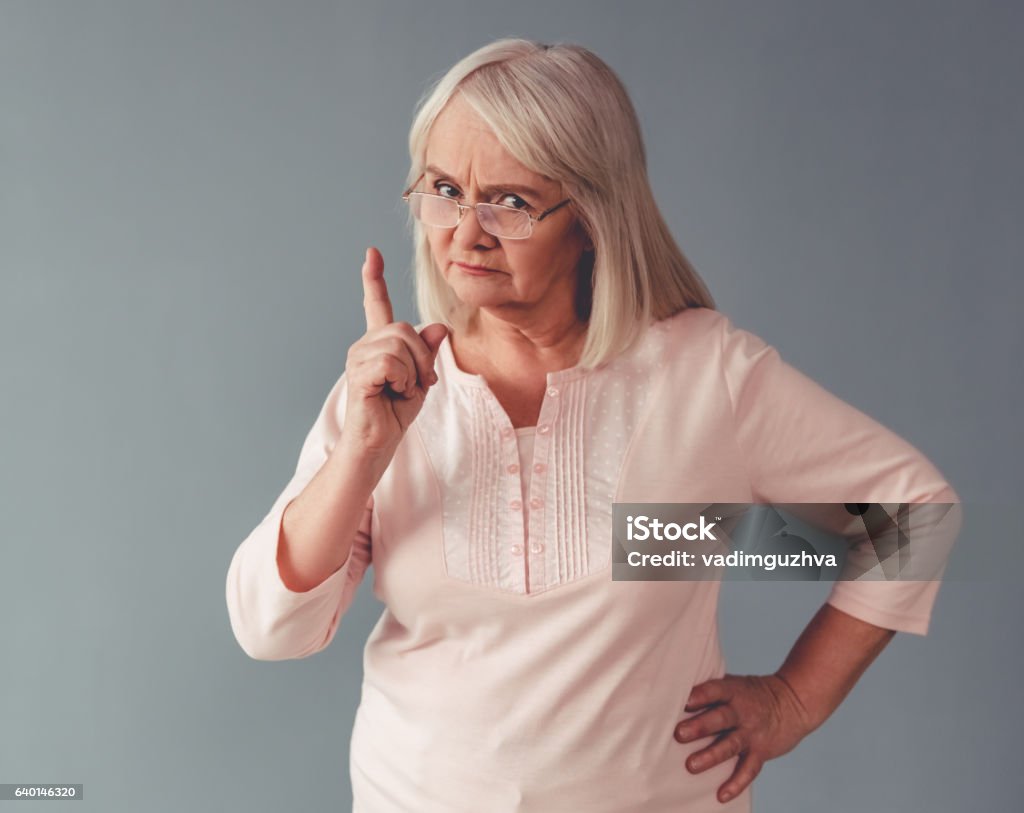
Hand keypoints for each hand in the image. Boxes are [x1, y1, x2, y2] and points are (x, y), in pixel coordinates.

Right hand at [341, 247, 447, 461]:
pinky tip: (394, 393)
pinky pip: (393, 362)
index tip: (372, 253)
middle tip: (418, 384)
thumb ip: (428, 353)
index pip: (376, 304)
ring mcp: (357, 358)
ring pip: (400, 344)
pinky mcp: (358, 374)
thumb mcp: (421, 379)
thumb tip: (438, 327)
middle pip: (405, 328)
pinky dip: (403, 380)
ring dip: (414, 372)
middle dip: (423, 358)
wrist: (377, 444)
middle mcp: (364, 345)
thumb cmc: (395, 414)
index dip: (374, 278)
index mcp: (378, 343)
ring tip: (403, 391)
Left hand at [673, 673, 813, 803]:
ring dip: (711, 756)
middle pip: (720, 718)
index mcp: (733, 691)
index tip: (683, 701)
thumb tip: (673, 691)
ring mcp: (752, 733)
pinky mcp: (761, 751)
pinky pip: (749, 769)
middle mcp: (743, 711)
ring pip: (731, 745)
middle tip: (679, 734)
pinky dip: (736, 784)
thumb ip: (710, 689)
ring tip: (691, 765)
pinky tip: (721, 796)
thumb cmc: (752, 693)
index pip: (716, 690)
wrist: (793, 703)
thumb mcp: (734, 683)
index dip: (701, 695)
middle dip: (700, 726)